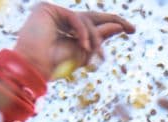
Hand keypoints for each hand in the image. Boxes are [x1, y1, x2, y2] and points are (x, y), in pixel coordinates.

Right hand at [14, 3, 134, 80]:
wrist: (35, 67)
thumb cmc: (57, 64)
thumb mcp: (85, 51)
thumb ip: (100, 38)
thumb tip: (119, 25)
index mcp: (68, 29)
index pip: (92, 23)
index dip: (111, 25)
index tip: (131, 30)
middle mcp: (61, 18)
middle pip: (92, 16)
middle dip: (113, 21)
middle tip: (132, 29)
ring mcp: (54, 12)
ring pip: (85, 19)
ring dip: (94, 38)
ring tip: (96, 54)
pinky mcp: (47, 8)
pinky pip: (75, 18)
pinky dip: (83, 32)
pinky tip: (85, 46)